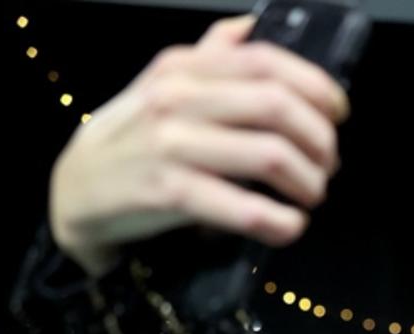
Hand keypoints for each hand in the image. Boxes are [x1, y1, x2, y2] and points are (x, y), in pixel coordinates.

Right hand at [49, 15, 349, 276]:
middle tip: (328, 164)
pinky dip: (281, 222)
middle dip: (320, 140)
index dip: (317, 87)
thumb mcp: (166, 85)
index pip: (267, 61)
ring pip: (270, 155)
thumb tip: (250, 27)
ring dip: (308, 182)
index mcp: (185, 68)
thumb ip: (211, 57)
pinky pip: (245, 209)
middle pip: (278, 107)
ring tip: (311, 195)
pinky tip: (289, 226)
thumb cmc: (137, 137)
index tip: (338, 114)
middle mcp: (178, 98)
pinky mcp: (169, 194)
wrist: (76, 188)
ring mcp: (171, 145)